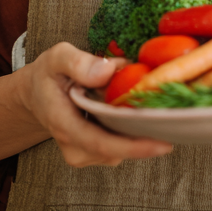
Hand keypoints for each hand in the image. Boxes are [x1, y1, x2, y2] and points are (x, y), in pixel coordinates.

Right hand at [20, 43, 173, 166]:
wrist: (36, 93)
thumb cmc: (49, 74)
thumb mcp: (57, 57)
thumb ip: (79, 62)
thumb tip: (107, 73)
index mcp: (63, 123)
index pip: (101, 143)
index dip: (134, 147)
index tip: (163, 143)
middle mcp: (74, 146)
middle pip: (117, 150)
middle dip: (147, 135)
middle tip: (175, 115)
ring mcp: (85, 153)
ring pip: (122, 148)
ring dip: (140, 129)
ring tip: (150, 101)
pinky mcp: (95, 152)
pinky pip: (120, 144)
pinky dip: (134, 129)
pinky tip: (140, 109)